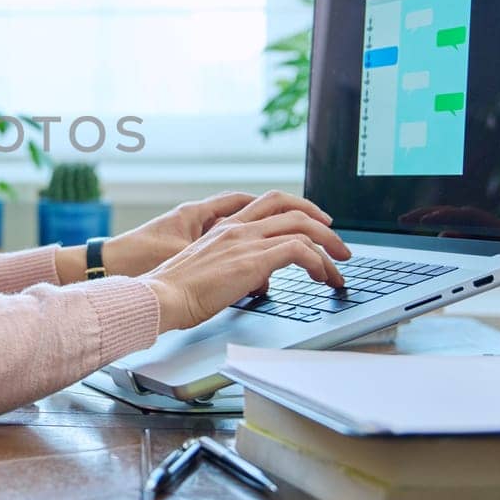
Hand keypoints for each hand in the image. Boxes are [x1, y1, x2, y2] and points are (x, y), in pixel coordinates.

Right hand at [103, 189, 321, 277]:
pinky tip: (322, 277)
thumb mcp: (209, 272)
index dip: (298, 209)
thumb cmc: (176, 293)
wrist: (160, 297)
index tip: (315, 226)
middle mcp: (237, 228)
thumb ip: (236, 268)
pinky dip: (318, 262)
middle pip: (291, 208)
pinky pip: (299, 250)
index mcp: (225, 228)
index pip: (269, 203)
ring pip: (302, 227)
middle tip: (339, 246)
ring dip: (328, 247)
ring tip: (339, 268)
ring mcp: (246, 241)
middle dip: (322, 225)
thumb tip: (259, 281)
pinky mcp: (254, 259)